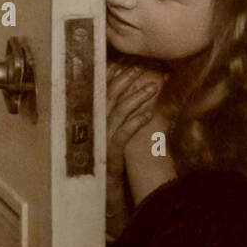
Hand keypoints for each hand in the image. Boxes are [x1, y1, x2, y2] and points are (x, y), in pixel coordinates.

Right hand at [106, 62, 165, 181]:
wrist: (101, 182)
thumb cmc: (107, 150)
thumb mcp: (108, 126)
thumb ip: (115, 107)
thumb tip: (128, 83)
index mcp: (93, 113)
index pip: (102, 88)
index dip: (115, 74)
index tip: (130, 63)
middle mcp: (95, 122)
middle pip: (110, 95)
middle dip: (126, 80)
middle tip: (142, 68)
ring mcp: (102, 136)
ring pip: (119, 111)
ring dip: (136, 97)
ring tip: (153, 87)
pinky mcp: (110, 151)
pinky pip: (124, 133)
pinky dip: (136, 121)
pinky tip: (149, 114)